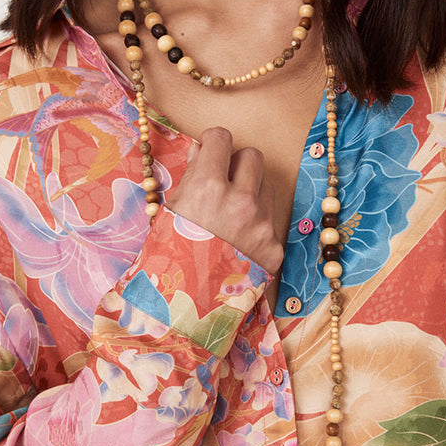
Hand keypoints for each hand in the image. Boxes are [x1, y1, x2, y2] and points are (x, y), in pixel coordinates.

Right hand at [164, 127, 283, 273]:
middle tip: (224, 181)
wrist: (185, 307)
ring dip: (251, 193)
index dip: (214, 143)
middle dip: (237, 164)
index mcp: (208, 187)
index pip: (222, 138)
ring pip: (266, 186)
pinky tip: (239, 242)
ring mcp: (261, 225)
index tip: (210, 152)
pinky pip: (270, 221)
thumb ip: (190, 176)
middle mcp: (240, 201)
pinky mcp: (274, 247)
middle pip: (252, 156)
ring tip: (231, 216)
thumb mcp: (171, 212)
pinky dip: (256, 226)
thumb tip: (201, 150)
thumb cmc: (171, 258)